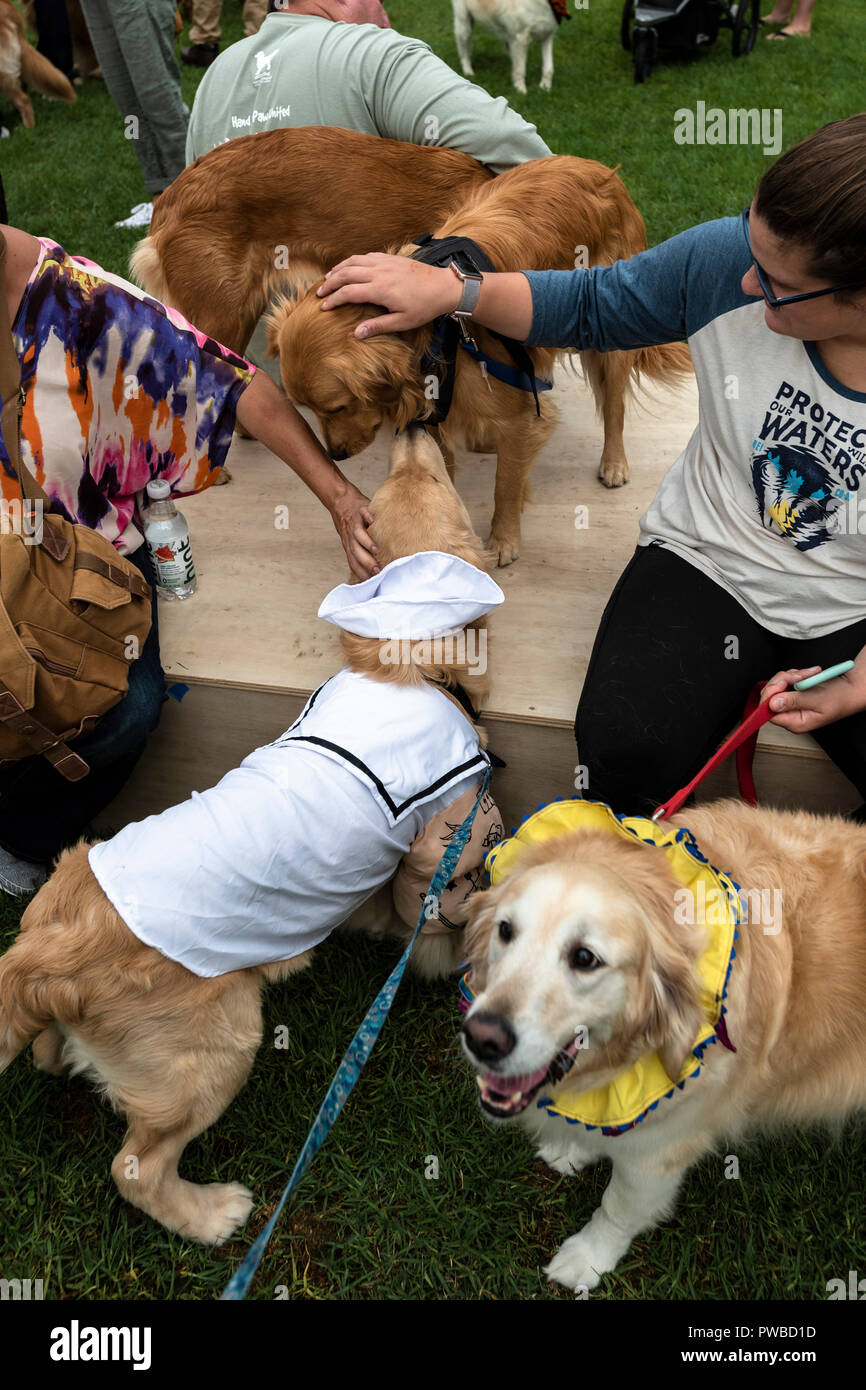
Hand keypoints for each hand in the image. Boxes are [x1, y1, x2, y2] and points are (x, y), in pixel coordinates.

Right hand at [317, 254, 460, 338]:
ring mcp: (384, 262)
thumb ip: (378, 326)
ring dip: (339, 269)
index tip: (324, 307)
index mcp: (380, 290)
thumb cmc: (424, 307)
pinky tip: (349, 267)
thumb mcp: (402, 322)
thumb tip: (357, 334)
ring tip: (329, 278)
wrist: (443, 287)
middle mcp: (379, 272)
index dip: (333, 300)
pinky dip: (353, 261)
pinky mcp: (390, 258)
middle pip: (346, 274)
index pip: (348, 292)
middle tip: (319, 292)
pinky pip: (365, 256)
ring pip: (353, 261)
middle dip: (330, 283)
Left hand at [330, 482, 378, 579]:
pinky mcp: (360, 509)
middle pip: (356, 551)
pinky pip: (363, 513)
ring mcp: (355, 522)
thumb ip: (360, 553)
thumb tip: (374, 570)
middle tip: (377, 571)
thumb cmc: (350, 524)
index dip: (361, 573)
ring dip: (366, 542)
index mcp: (349, 545)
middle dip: (366, 562)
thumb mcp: (351, 540)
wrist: (341, 501)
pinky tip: (373, 521)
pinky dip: (367, 517)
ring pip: (358, 534)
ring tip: (376, 550)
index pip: (353, 562)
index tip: (372, 582)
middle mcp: (350, 535)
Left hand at [760, 664, 864, 732]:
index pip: (768, 713)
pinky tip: (807, 674)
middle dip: (783, 680)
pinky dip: (795, 674)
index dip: (771, 695)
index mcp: (795, 722)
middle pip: (769, 696)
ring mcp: (790, 703)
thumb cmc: (840, 699)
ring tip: (809, 675)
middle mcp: (790, 715)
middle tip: (799, 676)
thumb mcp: (818, 700)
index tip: (782, 683)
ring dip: (791, 675)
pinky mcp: (793, 693)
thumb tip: (773, 704)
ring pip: (777, 685)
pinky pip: (784, 680)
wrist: (850, 689)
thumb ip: (795, 702)